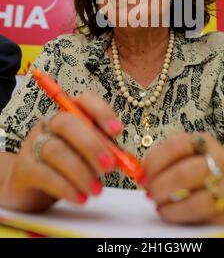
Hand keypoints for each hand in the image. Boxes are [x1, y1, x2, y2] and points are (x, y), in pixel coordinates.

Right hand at [6, 92, 122, 211]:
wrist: (31, 188)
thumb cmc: (68, 165)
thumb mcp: (90, 155)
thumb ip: (106, 151)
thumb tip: (125, 158)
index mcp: (70, 113)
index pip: (85, 100)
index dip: (102, 112)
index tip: (117, 132)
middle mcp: (50, 123)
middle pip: (67, 123)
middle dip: (91, 145)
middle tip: (109, 167)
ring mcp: (33, 144)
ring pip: (55, 150)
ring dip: (80, 172)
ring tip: (96, 190)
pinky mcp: (24, 169)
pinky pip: (44, 174)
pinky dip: (66, 188)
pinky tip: (80, 197)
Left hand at [143, 132, 223, 224]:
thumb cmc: (207, 166)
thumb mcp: (190, 153)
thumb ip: (166, 159)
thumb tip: (140, 173)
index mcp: (203, 142)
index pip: (176, 145)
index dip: (154, 161)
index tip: (143, 174)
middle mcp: (219, 160)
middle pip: (184, 174)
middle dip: (160, 187)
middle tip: (150, 193)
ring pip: (194, 201)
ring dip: (169, 207)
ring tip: (159, 206)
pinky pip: (203, 217)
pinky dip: (180, 217)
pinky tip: (171, 213)